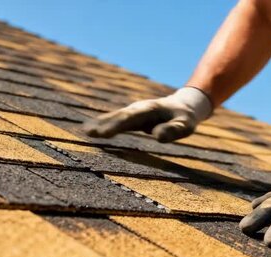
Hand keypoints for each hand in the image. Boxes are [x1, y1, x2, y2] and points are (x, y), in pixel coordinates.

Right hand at [83, 87, 212, 142]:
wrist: (183, 105)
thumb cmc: (185, 118)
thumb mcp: (185, 125)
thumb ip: (173, 130)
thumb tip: (157, 136)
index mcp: (150, 110)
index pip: (130, 118)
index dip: (116, 125)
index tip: (103, 133)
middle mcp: (138, 109)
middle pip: (119, 116)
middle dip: (104, 124)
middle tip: (89, 133)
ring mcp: (133, 111)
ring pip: (115, 116)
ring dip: (100, 123)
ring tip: (85, 131)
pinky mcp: (131, 116)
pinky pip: (116, 120)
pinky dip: (103, 124)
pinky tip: (90, 130)